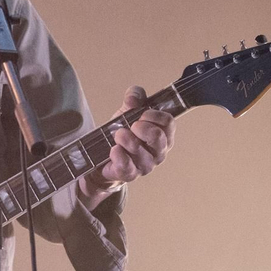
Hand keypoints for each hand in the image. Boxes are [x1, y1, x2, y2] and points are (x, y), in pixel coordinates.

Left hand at [80, 85, 173, 203]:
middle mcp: (158, 151)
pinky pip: (126, 165)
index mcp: (164, 135)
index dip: (154, 115)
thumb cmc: (122, 134)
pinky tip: (114, 149)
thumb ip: (134, 99)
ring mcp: (145, 165)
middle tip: (131, 125)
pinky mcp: (130, 174)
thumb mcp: (127, 112)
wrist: (102, 157)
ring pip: (139, 150)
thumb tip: (134, 96)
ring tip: (118, 135)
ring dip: (125, 138)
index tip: (142, 113)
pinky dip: (118, 154)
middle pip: (158, 137)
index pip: (168, 123)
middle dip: (141, 127)